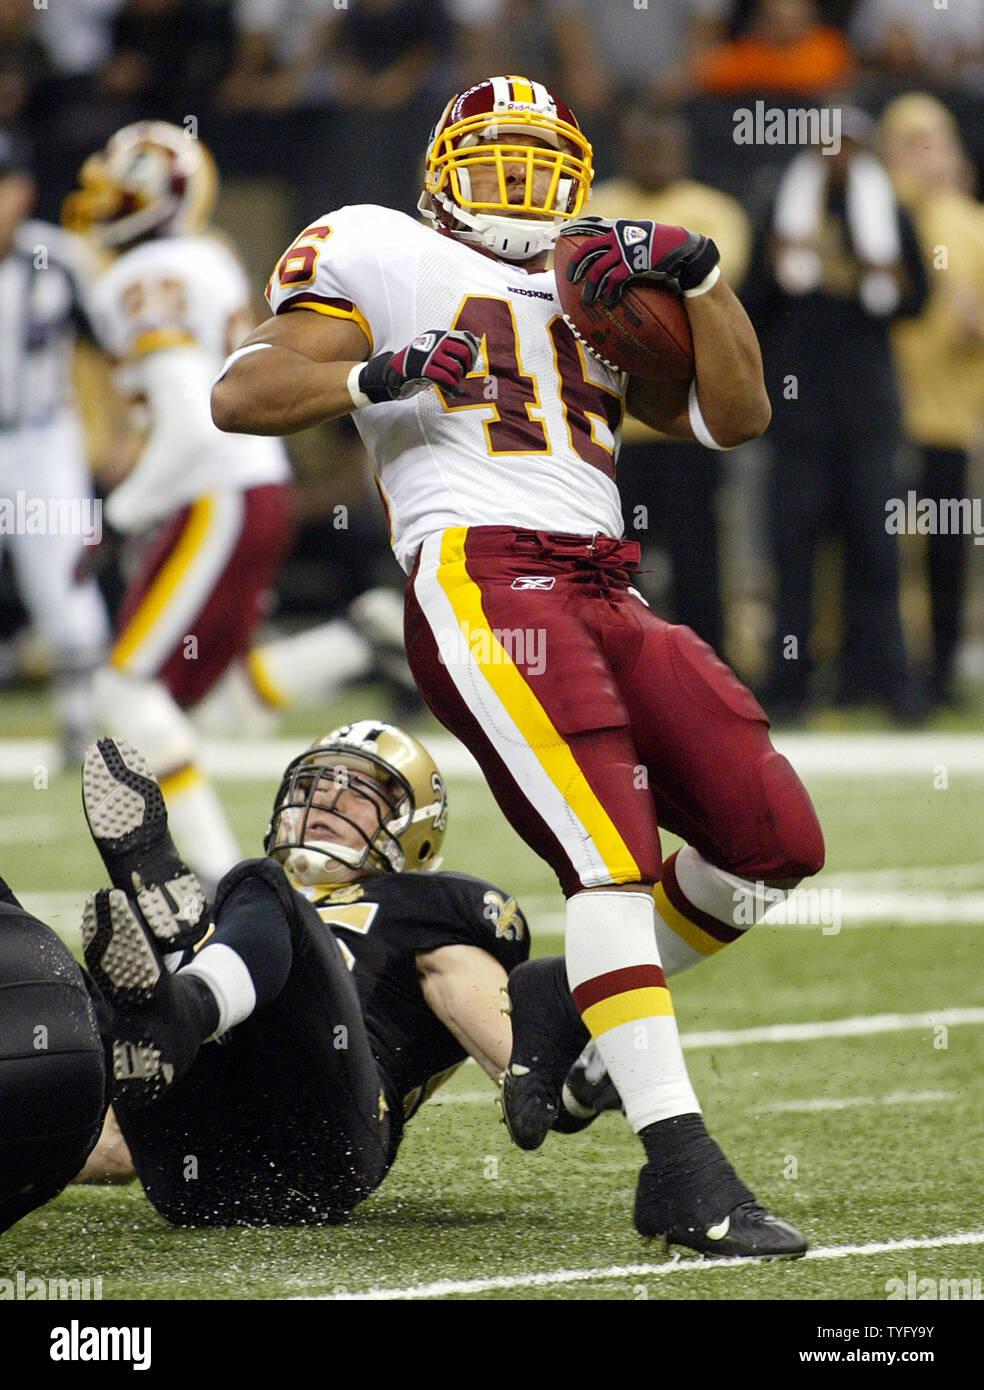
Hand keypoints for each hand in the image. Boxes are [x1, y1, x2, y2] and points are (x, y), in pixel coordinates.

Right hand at [359, 328, 480, 403]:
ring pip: (454, 367)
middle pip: (463, 352)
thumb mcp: (435, 349)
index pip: (464, 338)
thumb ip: (454, 345)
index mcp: (439, 335)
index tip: (471, 363)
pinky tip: (454, 393)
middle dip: (467, 366)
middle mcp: (434, 342)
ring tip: (454, 382)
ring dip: (458, 378)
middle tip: (463, 374)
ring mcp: (428, 355)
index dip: (473, 352)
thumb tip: (477, 341)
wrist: (393, 372)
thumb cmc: (418, 362)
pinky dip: (452, 388)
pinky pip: (444, 378)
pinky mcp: (422, 369)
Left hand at [560, 216, 719, 306]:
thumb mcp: (640, 234)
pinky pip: (614, 281)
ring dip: (591, 287)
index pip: (589, 225)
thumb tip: (610, 247)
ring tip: (589, 300)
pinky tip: (609, 301)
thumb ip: (624, 238)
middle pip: (587, 250)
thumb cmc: (661, 244)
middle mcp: (618, 236)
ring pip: (598, 270)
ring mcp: (625, 250)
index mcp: (618, 227)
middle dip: (575, 265)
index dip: (573, 229)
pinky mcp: (633, 264)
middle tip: (571, 279)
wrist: (681, 248)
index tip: (558, 235)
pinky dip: (609, 293)